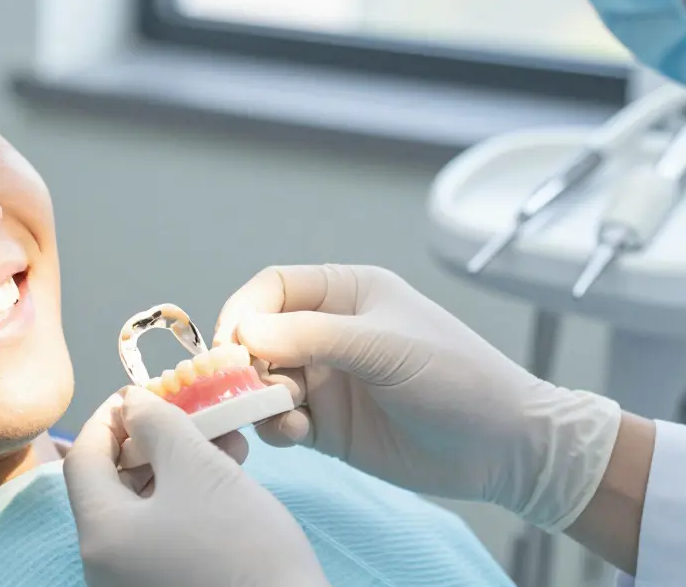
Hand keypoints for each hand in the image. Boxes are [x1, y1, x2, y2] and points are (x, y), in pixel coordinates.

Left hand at [63, 388, 328, 586]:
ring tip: (222, 440)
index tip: (139, 392)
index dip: (109, 417)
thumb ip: (158, 426)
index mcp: (99, 536)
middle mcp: (104, 567)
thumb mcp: (199, 470)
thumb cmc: (242, 549)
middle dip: (151, 441)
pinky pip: (162, 535)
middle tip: (188, 412)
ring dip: (176, 467)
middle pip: (112, 485)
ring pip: (143, 509)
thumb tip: (131, 404)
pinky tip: (225, 478)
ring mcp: (133, 584)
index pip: (83, 459)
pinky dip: (186, 501)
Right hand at [214, 264, 622, 532]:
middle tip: (245, 387)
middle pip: (258, 335)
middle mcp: (328, 331)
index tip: (230, 345)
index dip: (244, 311)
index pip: (273, 287)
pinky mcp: (325, 423)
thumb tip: (244, 333)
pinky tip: (297, 433)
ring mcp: (326, 378)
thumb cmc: (457, 379)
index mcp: (346, 293)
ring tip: (283, 414)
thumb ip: (312, 336)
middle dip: (244, 361)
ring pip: (262, 380)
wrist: (505, 449)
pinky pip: (278, 419)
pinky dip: (275, 426)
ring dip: (258, 397)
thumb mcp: (384, 347)